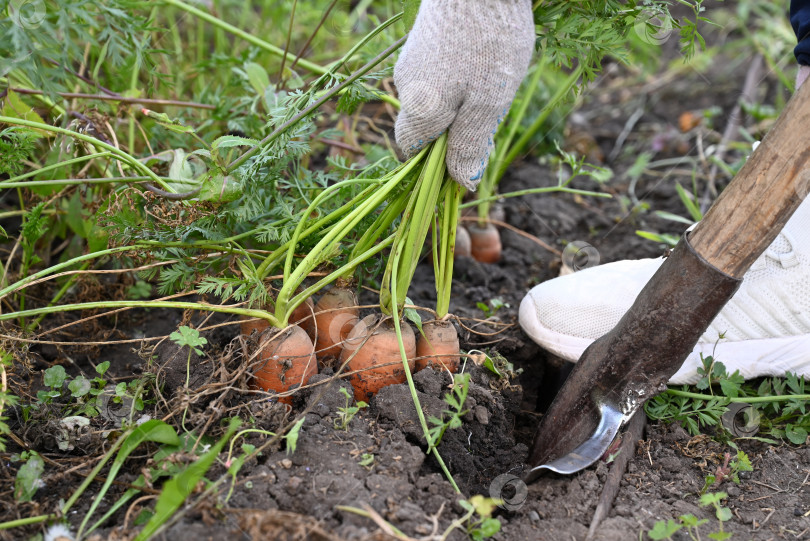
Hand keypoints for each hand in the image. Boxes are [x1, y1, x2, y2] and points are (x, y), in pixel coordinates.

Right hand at [393, 0, 534, 189]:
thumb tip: (462, 182)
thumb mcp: (489, 101)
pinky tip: (483, 61)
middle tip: (489, 113)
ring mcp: (411, 60)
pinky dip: (457, 79)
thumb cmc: (490, 41)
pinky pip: (436, 75)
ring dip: (458, 102)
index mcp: (419, 109)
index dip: (436, 162)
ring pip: (432, 98)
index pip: (412, 151)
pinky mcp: (423, 40)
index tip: (468, 156)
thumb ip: (471, 144)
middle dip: (453, 129)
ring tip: (491, 81)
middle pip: (423, 125)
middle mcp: (406, 86)